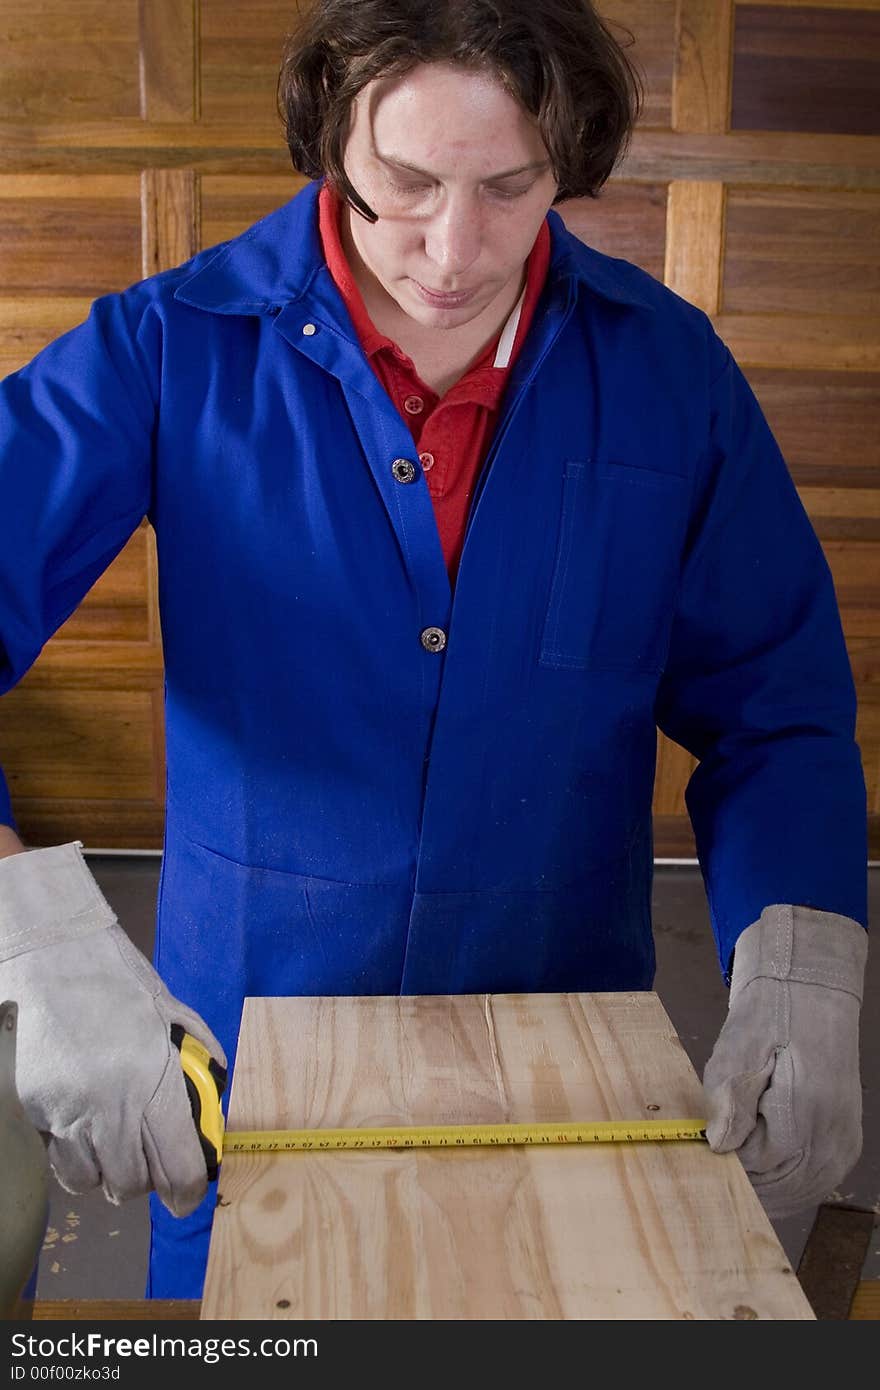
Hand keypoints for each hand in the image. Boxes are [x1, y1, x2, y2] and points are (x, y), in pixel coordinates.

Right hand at [0, 841, 225, 1216]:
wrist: (50, 950)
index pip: (176, 1166)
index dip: (186, 1192)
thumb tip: (218, 1101)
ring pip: (86, 1180)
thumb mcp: (171, 1012)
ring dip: (103, 1168)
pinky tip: (77, 1117)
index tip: (186, 1196)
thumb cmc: (115, 978)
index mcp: (151, 1077)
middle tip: (147, 1158)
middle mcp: (107, 1103)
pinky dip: (69, 1149)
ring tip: (109, 1136)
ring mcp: (63, 1109)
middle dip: (143, 1178)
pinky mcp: (30, 1108)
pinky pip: (54, 1154)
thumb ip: (199, 1057)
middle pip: (130, 1183)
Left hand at [702, 903, 867, 1217]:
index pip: (755, 1167)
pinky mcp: (846, 1148)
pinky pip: (812, 1186)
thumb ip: (728, 1102)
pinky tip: (761, 1165)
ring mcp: (843, 1147)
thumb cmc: (770, 1020)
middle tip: (714, 1153)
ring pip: (795, 1195)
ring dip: (762, 1187)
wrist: (811, 997)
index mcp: (804, 1111)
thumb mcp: (736, 1052)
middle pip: (778, 1190)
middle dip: (741, 1180)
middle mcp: (831, 1138)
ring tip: (735, 1155)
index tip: (703, 1144)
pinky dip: (784, 1184)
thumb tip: (719, 1147)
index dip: (724, 1160)